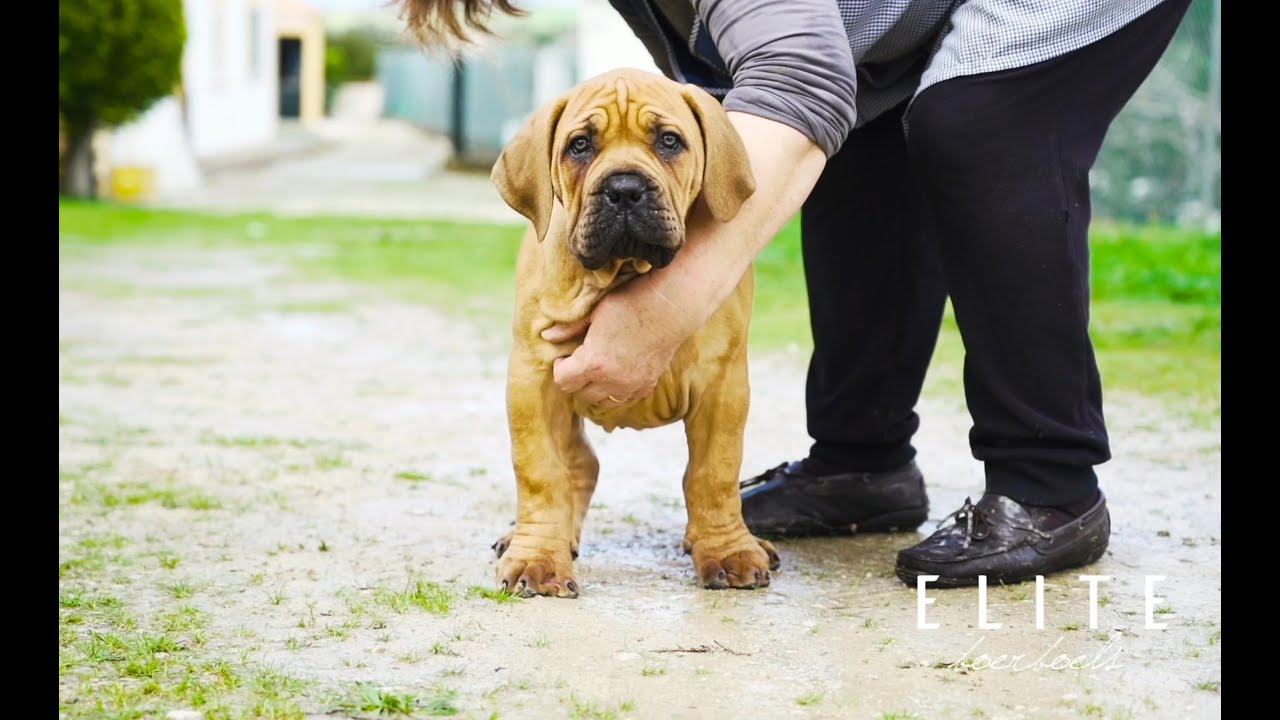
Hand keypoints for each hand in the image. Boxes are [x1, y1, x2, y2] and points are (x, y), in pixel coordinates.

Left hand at [543, 276, 695, 403]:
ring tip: (598, 369)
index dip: (560, 368)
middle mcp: (611, 380)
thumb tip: (546, 336)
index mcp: (593, 363)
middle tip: (579, 362)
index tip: (565, 357)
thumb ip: (569, 329)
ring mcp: (631, 385)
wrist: (670, 308)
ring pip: (602, 401)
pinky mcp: (647, 385)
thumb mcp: (594, 313)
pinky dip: (617, 390)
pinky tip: (619, 372)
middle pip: (581, 394)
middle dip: (576, 379)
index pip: (563, 381)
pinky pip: (625, 398)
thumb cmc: (630, 303)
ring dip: (595, 388)